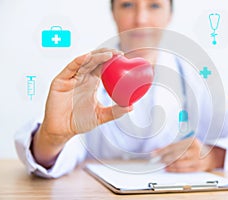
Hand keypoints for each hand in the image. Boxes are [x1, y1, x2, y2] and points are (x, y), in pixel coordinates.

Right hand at [33, 48, 132, 167]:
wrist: (62, 130)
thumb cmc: (79, 122)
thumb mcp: (101, 115)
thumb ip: (115, 111)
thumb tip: (131, 107)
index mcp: (92, 82)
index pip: (102, 66)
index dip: (111, 59)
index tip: (123, 56)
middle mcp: (82, 77)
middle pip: (94, 60)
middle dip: (105, 54)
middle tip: (118, 52)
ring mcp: (71, 78)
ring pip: (84, 62)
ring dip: (95, 56)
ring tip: (108, 54)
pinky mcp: (61, 81)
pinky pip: (70, 68)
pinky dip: (78, 61)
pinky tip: (87, 57)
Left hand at [153, 138, 224, 171]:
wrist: (212, 156)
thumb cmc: (197, 149)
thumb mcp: (188, 143)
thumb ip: (176, 146)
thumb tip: (160, 150)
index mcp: (191, 141)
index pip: (174, 146)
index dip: (162, 150)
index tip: (154, 153)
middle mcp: (194, 150)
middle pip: (176, 154)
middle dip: (164, 157)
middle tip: (156, 159)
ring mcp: (196, 159)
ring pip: (179, 163)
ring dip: (168, 164)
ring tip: (161, 163)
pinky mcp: (197, 168)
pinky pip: (183, 170)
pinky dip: (174, 169)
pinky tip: (168, 168)